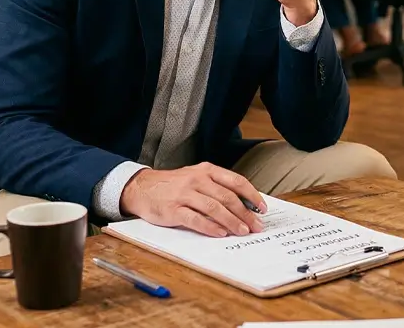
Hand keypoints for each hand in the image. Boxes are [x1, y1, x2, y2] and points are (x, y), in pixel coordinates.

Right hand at [119, 162, 267, 236]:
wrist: (142, 187)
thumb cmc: (174, 185)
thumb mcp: (196, 177)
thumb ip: (217, 188)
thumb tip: (244, 205)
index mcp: (207, 171)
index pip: (236, 181)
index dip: (252, 195)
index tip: (262, 209)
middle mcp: (197, 180)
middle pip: (227, 197)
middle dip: (245, 213)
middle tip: (256, 226)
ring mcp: (184, 194)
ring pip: (214, 208)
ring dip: (231, 221)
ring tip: (243, 231)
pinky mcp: (173, 210)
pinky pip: (195, 219)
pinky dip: (210, 227)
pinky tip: (220, 233)